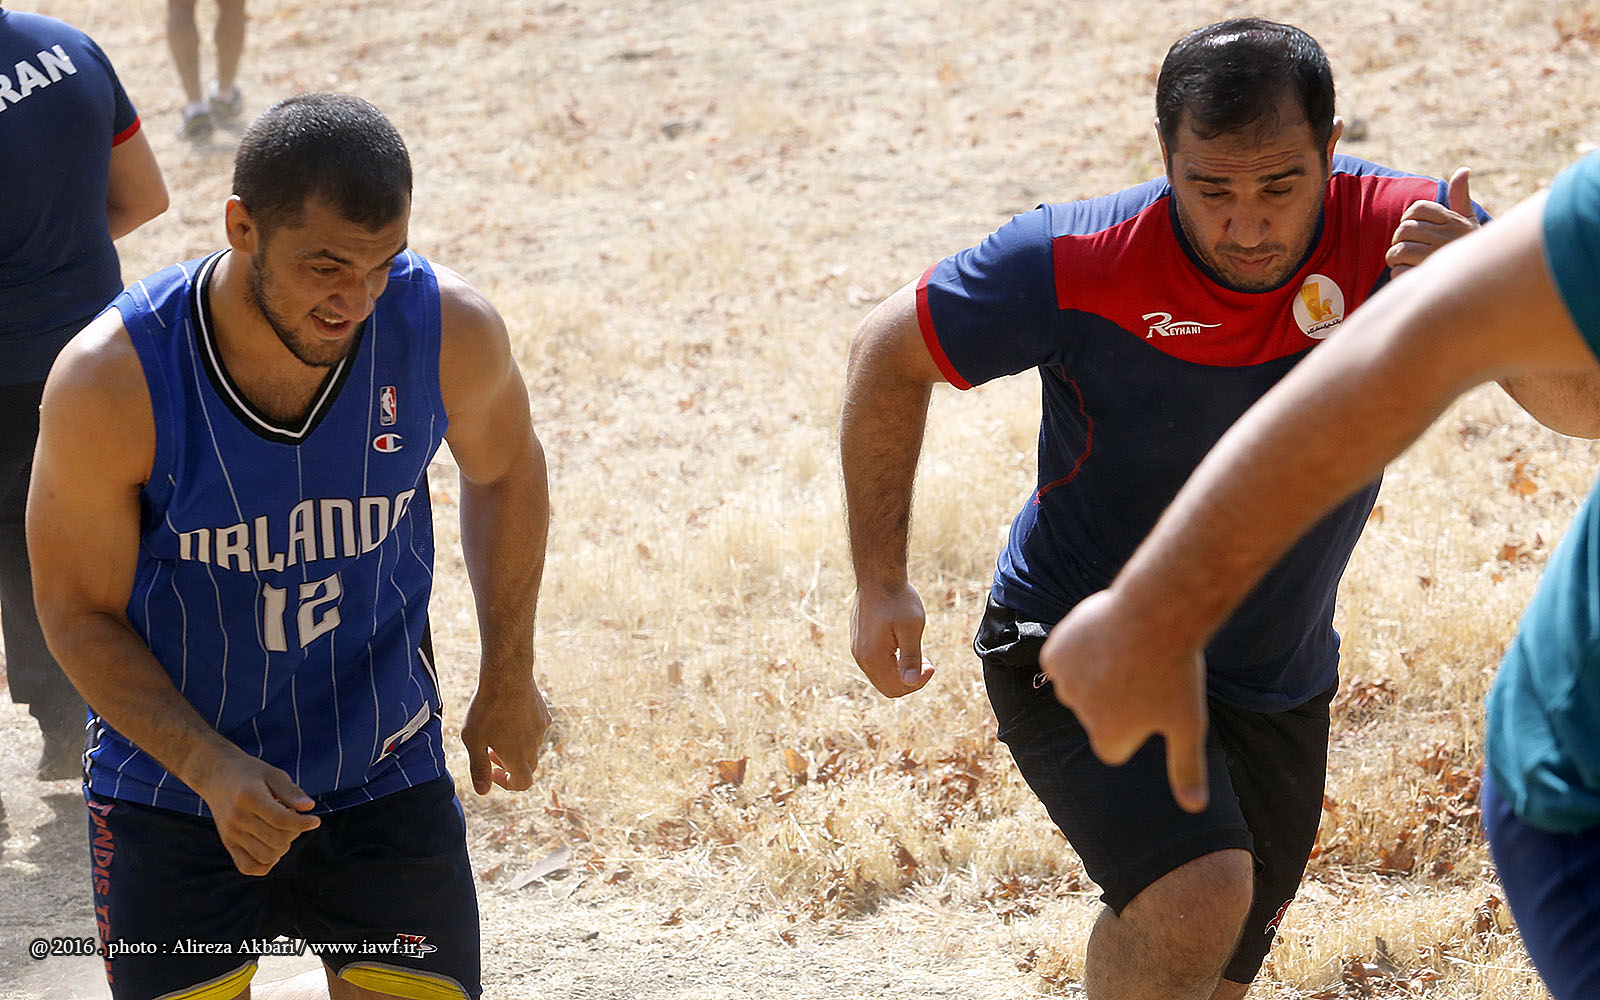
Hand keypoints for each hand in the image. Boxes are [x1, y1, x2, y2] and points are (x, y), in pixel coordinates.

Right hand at [190, 750, 319, 875]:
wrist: (216, 775)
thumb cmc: (249, 773)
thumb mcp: (273, 774)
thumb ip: (291, 792)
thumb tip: (309, 807)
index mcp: (249, 797)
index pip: (281, 820)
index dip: (303, 823)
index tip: (315, 820)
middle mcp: (237, 819)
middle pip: (276, 840)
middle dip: (295, 832)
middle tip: (293, 818)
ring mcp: (231, 834)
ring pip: (266, 856)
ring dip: (282, 847)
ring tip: (281, 830)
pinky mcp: (228, 844)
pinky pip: (248, 867)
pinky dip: (265, 863)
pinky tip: (271, 846)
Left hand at [461, 670, 550, 793]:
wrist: (507, 676)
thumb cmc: (487, 709)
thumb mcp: (473, 740)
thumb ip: (478, 768)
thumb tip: (482, 792)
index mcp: (517, 757)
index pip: (523, 783)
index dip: (508, 783)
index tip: (493, 771)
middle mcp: (533, 745)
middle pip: (528, 766)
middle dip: (511, 765)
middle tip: (492, 750)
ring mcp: (540, 729)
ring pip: (532, 746)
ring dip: (517, 746)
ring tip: (497, 729)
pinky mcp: (543, 713)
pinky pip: (536, 728)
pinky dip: (524, 729)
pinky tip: (510, 714)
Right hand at [850, 581, 933, 696]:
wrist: (878, 577)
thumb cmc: (897, 600)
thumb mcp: (911, 628)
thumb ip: (911, 657)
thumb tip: (911, 683)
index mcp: (873, 657)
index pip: (895, 688)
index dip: (917, 683)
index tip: (931, 664)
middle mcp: (862, 658)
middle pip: (887, 687)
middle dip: (910, 680)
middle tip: (927, 661)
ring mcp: (858, 650)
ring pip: (881, 676)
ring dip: (901, 671)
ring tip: (918, 653)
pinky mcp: (859, 642)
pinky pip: (875, 664)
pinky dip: (892, 662)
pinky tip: (903, 645)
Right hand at [1039, 589, 1210, 811]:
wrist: (1158, 612)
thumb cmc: (1178, 672)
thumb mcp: (1189, 724)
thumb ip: (1187, 768)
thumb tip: (1195, 807)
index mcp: (1110, 739)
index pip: (1116, 741)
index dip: (1137, 718)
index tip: (1153, 695)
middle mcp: (1081, 716)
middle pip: (1097, 710)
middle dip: (1115, 694)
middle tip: (1144, 668)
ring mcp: (1065, 684)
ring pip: (1079, 684)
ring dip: (1095, 670)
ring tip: (1126, 649)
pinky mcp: (1054, 655)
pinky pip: (1063, 658)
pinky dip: (1077, 649)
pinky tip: (1102, 637)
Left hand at [1386, 166, 1479, 275]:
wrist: (1482, 276)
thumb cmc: (1467, 246)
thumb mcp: (1469, 220)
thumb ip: (1460, 197)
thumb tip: (1463, 170)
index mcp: (1453, 221)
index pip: (1417, 208)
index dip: (1408, 218)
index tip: (1413, 229)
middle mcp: (1446, 237)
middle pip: (1403, 230)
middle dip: (1398, 240)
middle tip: (1406, 248)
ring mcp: (1436, 257)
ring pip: (1397, 251)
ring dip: (1395, 258)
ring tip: (1405, 262)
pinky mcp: (1427, 277)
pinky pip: (1398, 271)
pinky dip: (1398, 274)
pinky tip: (1410, 275)